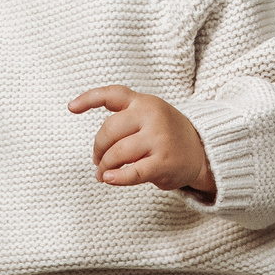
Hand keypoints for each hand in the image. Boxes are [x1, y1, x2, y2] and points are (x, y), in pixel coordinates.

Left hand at [67, 86, 216, 200]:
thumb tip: (97, 147)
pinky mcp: (162, 163)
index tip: (71, 108)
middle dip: (98, 149)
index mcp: (144, 103)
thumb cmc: (168, 135)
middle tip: (98, 161)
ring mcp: (158, 139)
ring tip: (104, 174)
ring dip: (105, 167)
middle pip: (108, 131)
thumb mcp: (151, 115)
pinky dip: (117, 178)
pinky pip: (132, 172)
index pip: (113, 94)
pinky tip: (110, 179)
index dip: (89, 99)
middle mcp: (151, 117)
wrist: (203, 153)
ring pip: (116, 154)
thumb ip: (125, 118)